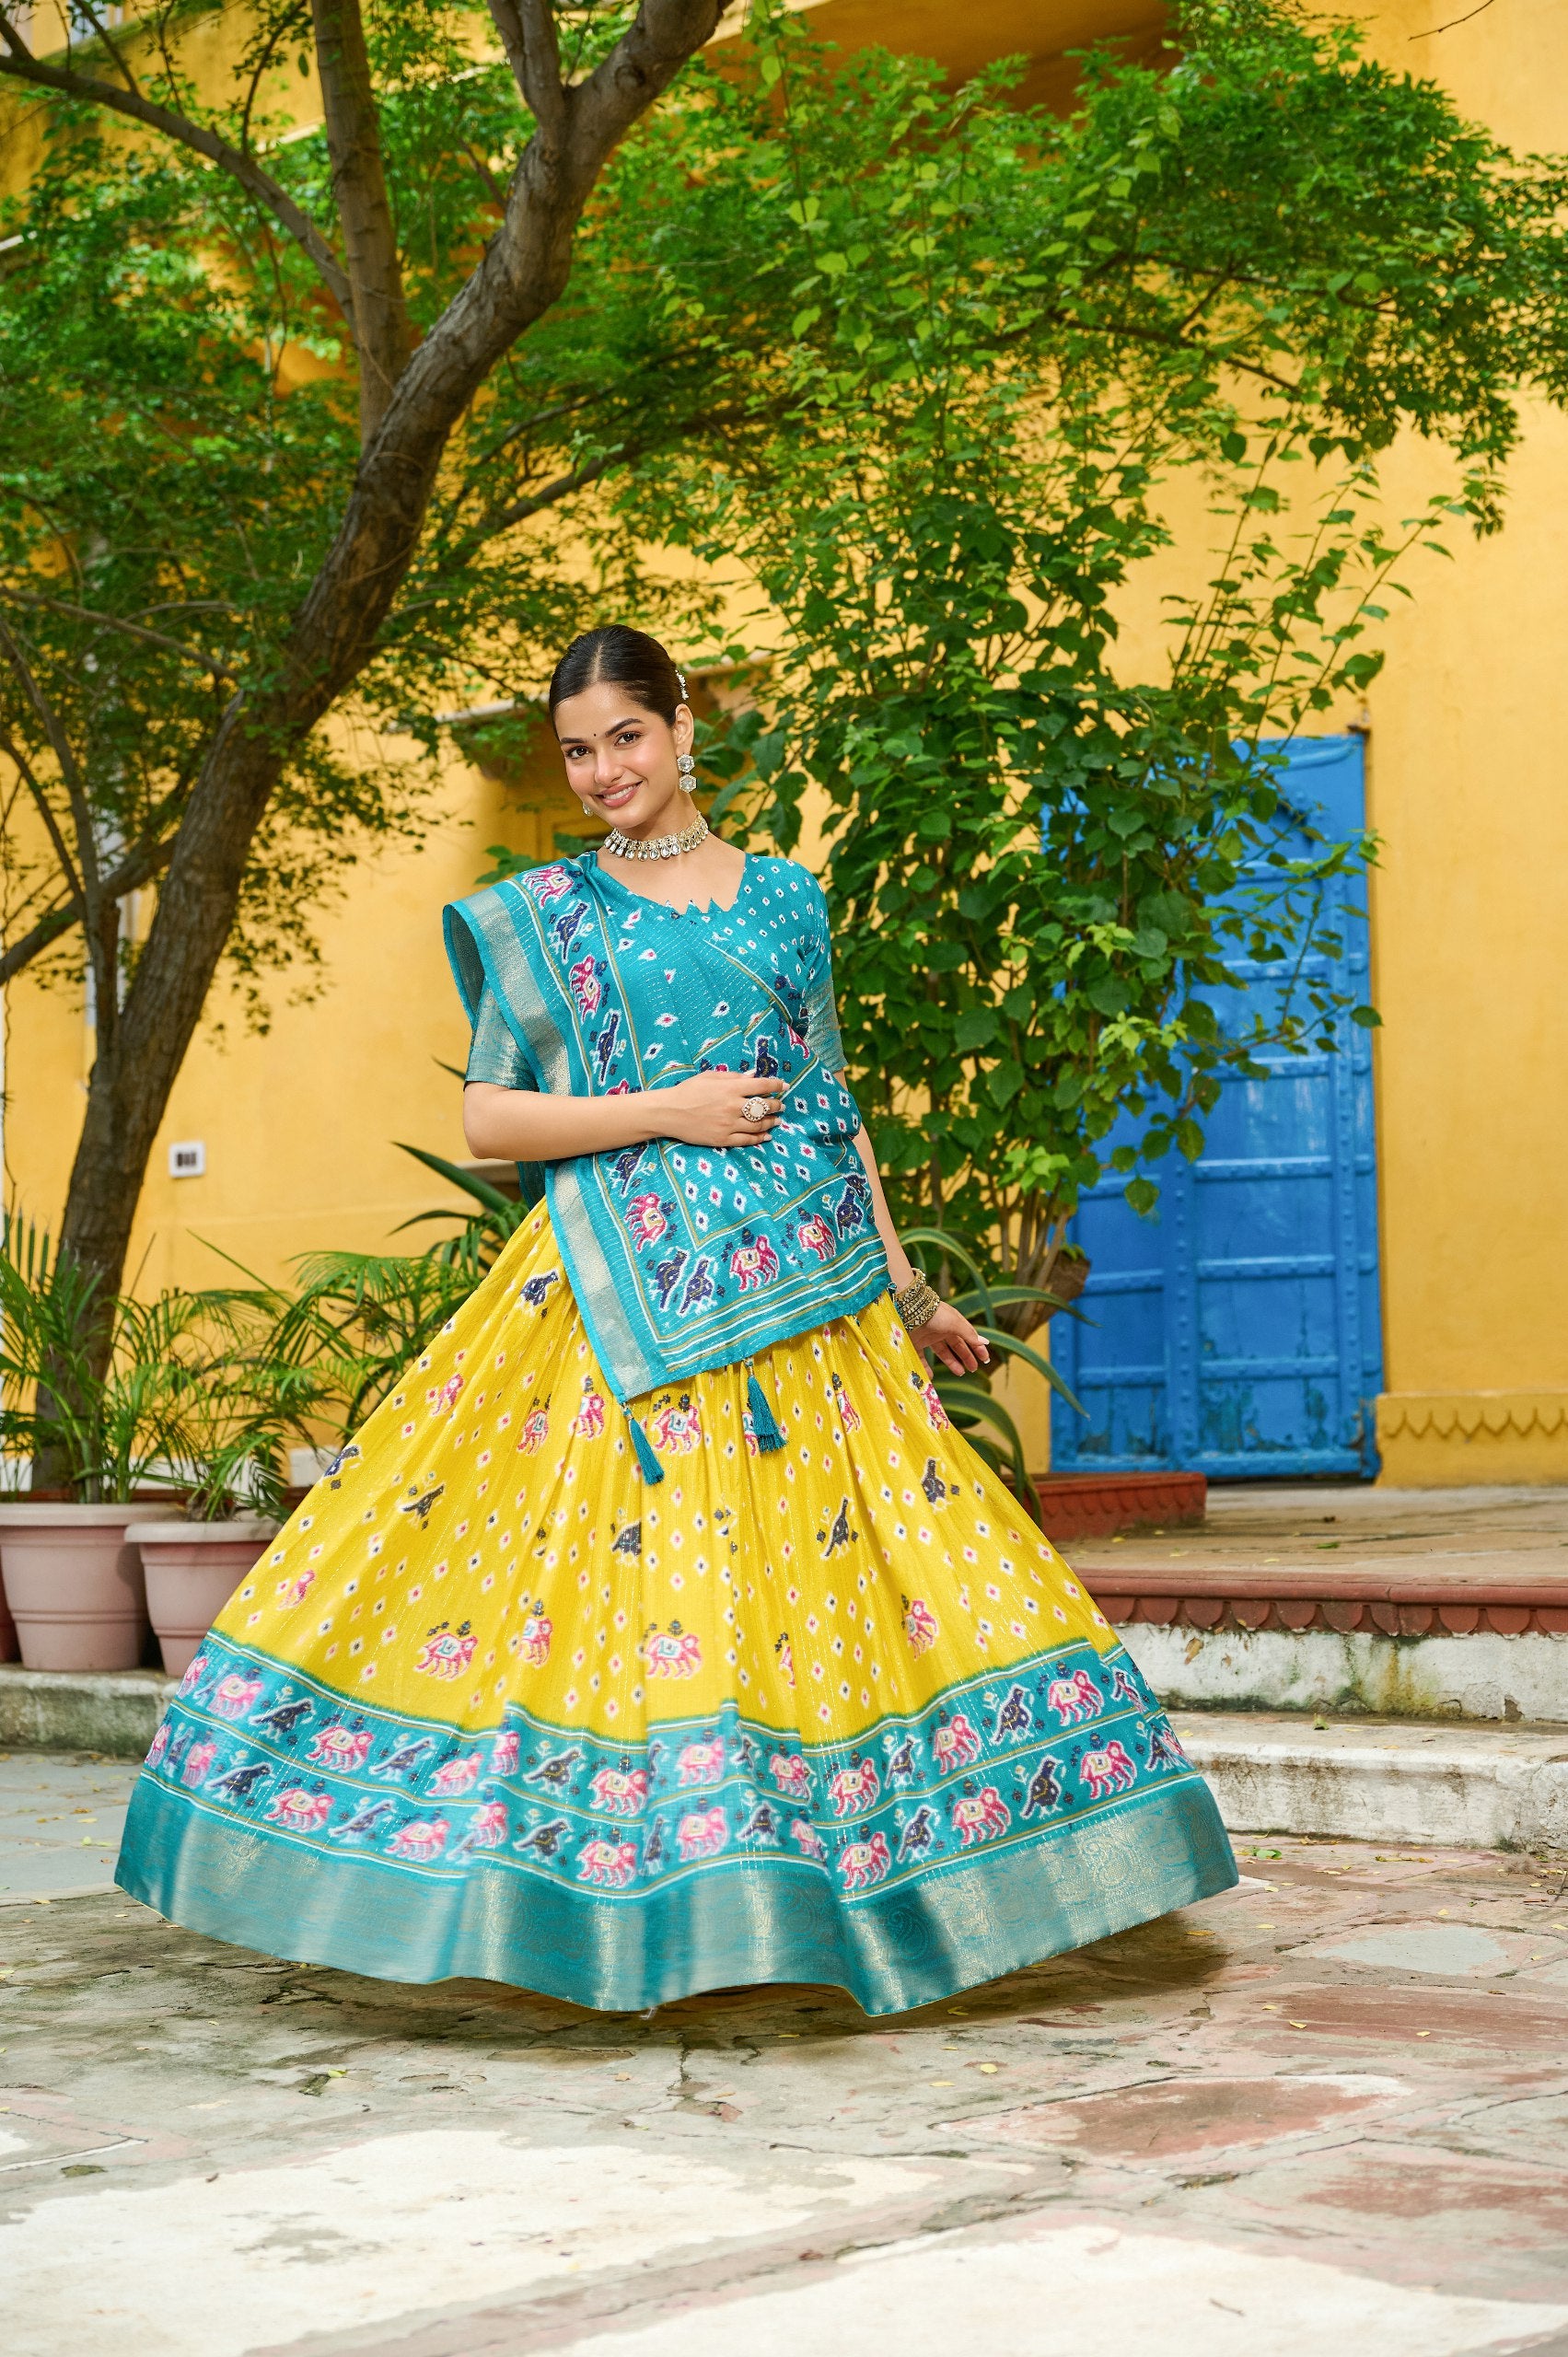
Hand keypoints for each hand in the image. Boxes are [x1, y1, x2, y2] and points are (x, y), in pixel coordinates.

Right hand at [657, 1070, 786, 1147]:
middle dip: (776, 1105)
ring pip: (758, 1125)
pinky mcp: (723, 1139)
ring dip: (772, 1122)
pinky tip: (766, 1136)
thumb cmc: (688, 1091)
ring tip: (777, 1120)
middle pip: (763, 1106)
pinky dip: (759, 1138)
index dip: (776, 1085)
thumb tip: (753, 1075)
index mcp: (731, 1088)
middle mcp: (733, 1106)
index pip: (761, 1086)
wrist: (670, 1112)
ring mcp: (729, 1124)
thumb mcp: (710, 1077)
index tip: (784, 1086)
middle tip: (781, 1105)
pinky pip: (747, 1140)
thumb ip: (733, 1076)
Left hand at [907, 1300, 989, 1377]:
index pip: (968, 1336)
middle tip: (973, 1369)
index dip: (977, 1347)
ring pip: (942, 1352)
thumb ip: (969, 1334)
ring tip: (960, 1373)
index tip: (985, 1359)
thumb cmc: (935, 1314)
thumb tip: (984, 1342)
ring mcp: (928, 1337)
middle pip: (957, 1345)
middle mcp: (941, 1330)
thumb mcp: (955, 1323)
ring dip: (952, 1362)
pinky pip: (922, 1358)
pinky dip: (926, 1368)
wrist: (909, 1310)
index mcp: (953, 1323)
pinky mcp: (915, 1343)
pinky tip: (932, 1377)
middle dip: (966, 1357)